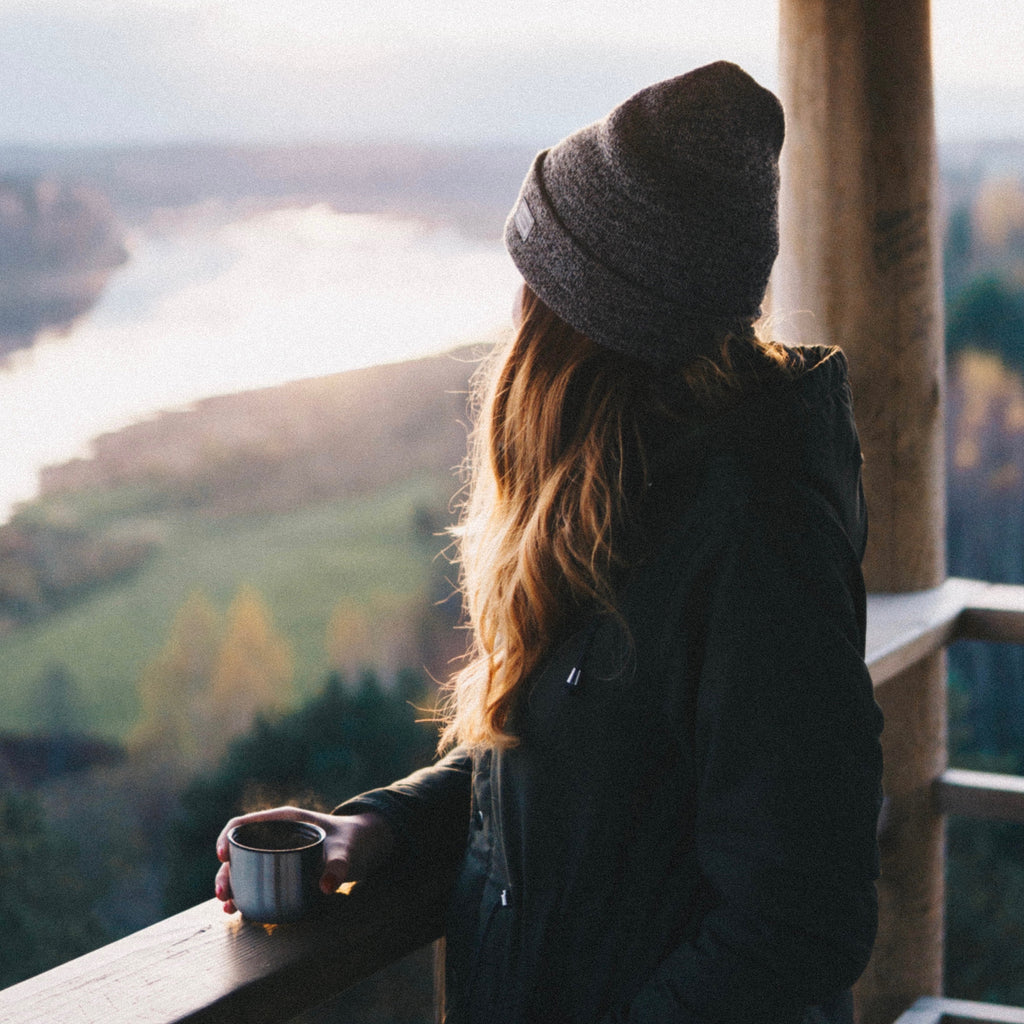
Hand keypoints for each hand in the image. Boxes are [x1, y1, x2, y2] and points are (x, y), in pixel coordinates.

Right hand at [214, 806, 394, 914]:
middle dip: (226, 872)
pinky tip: (239, 910)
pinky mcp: (283, 870)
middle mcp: (276, 836)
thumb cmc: (355, 840)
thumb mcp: (348, 850)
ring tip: (228, 907)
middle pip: (240, 851)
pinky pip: (257, 880)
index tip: (222, 856)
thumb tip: (326, 887)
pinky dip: (245, 893)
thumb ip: (339, 866)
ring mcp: (278, 853)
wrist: (367, 847)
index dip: (227, 837)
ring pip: (245, 868)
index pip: (244, 823)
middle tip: (223, 894)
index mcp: (285, 821)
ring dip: (232, 886)